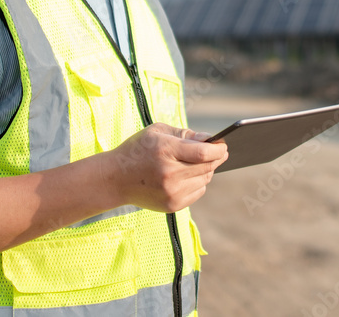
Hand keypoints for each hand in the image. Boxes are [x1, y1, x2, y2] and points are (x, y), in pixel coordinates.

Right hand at [100, 123, 227, 212]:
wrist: (115, 179)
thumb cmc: (137, 150)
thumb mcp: (157, 132)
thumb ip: (185, 134)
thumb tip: (210, 140)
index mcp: (165, 151)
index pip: (203, 152)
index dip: (218, 149)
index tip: (223, 145)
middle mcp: (170, 174)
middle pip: (207, 166)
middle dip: (216, 158)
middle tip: (219, 152)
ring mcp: (171, 192)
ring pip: (205, 179)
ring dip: (206, 170)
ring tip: (197, 163)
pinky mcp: (172, 205)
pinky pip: (198, 191)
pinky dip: (198, 183)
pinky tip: (186, 176)